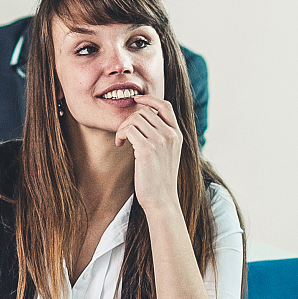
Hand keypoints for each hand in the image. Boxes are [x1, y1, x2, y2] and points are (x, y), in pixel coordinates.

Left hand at [115, 94, 183, 214]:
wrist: (161, 199)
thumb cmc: (160, 179)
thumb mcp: (167, 154)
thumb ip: (162, 136)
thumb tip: (146, 119)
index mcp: (177, 134)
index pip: (165, 105)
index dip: (149, 99)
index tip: (136, 100)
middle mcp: (171, 135)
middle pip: (145, 111)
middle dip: (129, 119)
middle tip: (124, 134)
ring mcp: (160, 141)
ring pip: (134, 118)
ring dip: (123, 127)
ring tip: (122, 140)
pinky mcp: (147, 149)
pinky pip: (128, 129)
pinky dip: (120, 134)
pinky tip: (120, 144)